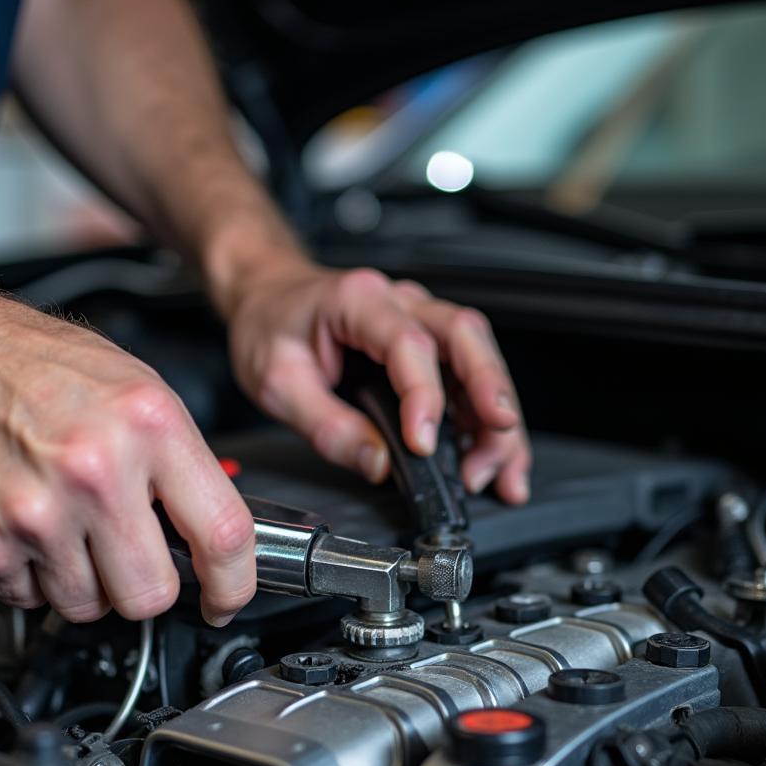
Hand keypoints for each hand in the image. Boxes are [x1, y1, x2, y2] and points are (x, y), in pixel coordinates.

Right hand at [0, 291, 254, 625]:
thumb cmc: (40, 367)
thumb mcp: (142, 391)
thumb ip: (183, 466)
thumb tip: (212, 534)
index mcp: (148, 427)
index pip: (223, 535)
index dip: (233, 584)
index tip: (226, 598)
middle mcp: (94, 472)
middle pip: (151, 594)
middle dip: (148, 585)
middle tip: (133, 552)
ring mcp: (35, 514)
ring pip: (90, 607)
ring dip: (89, 582)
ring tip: (74, 526)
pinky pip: (31, 600)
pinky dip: (36, 577)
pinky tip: (34, 528)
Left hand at [227, 264, 530, 502]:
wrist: (267, 296)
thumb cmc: (270, 326)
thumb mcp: (276, 383)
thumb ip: (327, 426)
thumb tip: (377, 463)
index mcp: (357, 301)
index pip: (407, 343)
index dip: (424, 396)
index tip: (423, 444)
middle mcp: (399, 301)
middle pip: (465, 335)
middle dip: (490, 391)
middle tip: (497, 438)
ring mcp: (420, 319)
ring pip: (480, 355)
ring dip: (497, 414)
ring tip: (498, 469)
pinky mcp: (429, 346)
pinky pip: (471, 375)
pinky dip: (488, 418)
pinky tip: (497, 456)